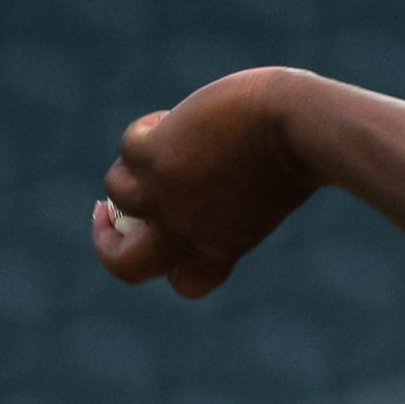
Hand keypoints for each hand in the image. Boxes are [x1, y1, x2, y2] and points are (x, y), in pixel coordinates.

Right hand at [92, 67, 321, 297]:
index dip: (170, 265)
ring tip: (163, 143)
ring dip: (132, 168)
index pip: (185, 284)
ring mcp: (164, 197)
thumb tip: (202, 177)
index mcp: (221, 249)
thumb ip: (227, 204)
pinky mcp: (151, 156)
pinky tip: (177, 119)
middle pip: (124, 266)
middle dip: (107, 242)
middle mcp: (186, 233)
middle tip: (107, 212)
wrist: (296, 127)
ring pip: (117, 194)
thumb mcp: (260, 196)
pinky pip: (128, 147)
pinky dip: (147, 129)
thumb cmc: (296, 155)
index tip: (167, 236)